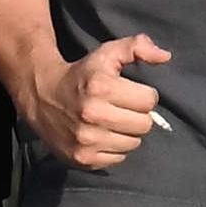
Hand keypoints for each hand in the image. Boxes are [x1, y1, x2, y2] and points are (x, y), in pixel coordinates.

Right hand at [25, 32, 170, 176]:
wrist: (40, 95)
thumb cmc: (81, 74)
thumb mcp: (106, 54)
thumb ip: (137, 47)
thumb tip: (165, 56)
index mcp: (101, 87)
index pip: (149, 101)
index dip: (142, 95)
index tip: (128, 92)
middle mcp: (92, 114)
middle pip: (144, 125)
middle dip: (136, 115)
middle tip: (121, 108)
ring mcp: (86, 140)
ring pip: (133, 143)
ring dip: (126, 133)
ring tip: (111, 122)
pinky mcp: (82, 158)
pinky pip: (118, 159)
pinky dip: (113, 148)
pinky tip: (101, 135)